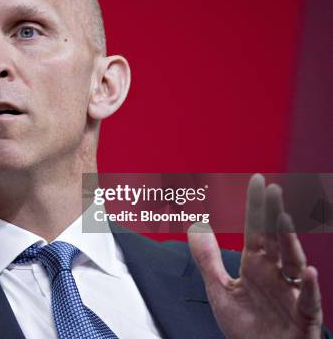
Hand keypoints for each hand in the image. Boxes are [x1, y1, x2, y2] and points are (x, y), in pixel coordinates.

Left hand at [188, 174, 322, 338]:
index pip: (256, 229)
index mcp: (256, 265)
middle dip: (274, 216)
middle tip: (274, 191)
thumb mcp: (220, 290)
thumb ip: (208, 259)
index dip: (256, 206)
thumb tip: (195, 227)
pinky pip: (308, 301)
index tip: (258, 179)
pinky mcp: (303, 317)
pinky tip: (307, 272)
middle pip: (276, 240)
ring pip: (293, 263)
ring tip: (284, 219)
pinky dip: (308, 287)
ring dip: (290, 241)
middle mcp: (275, 274)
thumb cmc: (245, 326)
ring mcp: (290, 293)